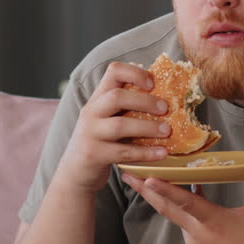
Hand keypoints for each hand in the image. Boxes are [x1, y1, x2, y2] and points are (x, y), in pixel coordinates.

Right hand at [54, 62, 171, 193]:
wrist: (76, 171)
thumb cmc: (101, 141)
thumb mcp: (108, 118)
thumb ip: (127, 107)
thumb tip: (165, 96)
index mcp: (98, 97)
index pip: (113, 71)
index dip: (134, 72)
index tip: (153, 83)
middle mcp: (91, 111)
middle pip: (116, 97)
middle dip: (145, 101)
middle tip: (166, 109)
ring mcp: (90, 133)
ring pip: (120, 125)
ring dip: (148, 127)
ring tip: (167, 131)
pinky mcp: (94, 154)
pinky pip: (123, 152)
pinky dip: (145, 152)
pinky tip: (162, 153)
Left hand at [121, 171, 243, 243]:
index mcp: (209, 222)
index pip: (183, 202)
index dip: (164, 189)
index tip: (145, 178)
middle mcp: (195, 233)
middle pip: (166, 208)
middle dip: (145, 191)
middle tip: (127, 175)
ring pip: (177, 217)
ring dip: (165, 200)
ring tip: (153, 180)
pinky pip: (187, 228)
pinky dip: (183, 214)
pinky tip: (187, 204)